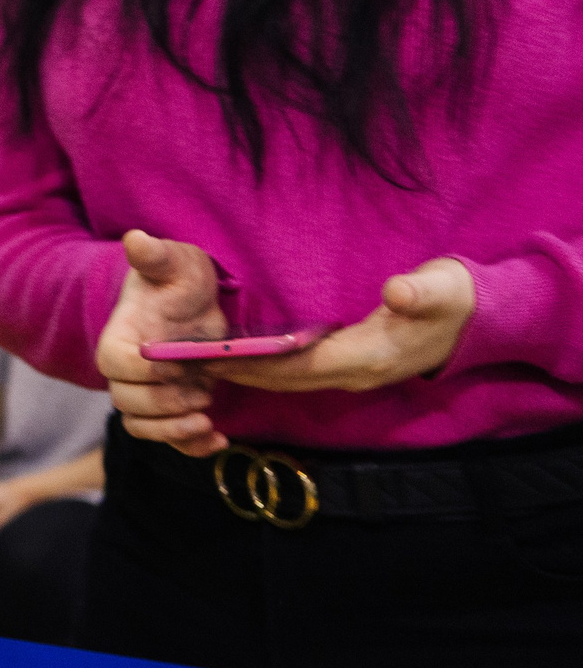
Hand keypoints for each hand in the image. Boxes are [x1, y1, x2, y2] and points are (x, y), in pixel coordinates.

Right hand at [96, 230, 231, 455]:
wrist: (196, 307)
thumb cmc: (181, 281)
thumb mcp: (176, 264)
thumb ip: (156, 257)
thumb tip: (136, 238)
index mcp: (118, 339)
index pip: (115, 365)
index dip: (147, 370)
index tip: (179, 360)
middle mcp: (125, 373)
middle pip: (128, 403)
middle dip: (166, 404)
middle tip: (201, 390)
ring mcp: (145, 395)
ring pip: (142, 428)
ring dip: (174, 430)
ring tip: (207, 419)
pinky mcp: (168, 411)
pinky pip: (168, 441)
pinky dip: (192, 447)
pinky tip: (219, 440)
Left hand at [212, 259, 474, 392]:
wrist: (479, 318)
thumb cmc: (454, 297)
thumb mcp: (442, 288)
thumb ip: (419, 292)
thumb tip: (397, 292)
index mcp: (368, 357)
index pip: (299, 367)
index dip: (255, 363)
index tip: (213, 355)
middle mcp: (355, 373)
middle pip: (285, 379)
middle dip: (239, 371)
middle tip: (190, 360)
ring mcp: (354, 373)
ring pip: (290, 379)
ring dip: (250, 372)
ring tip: (205, 359)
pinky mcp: (352, 365)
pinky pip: (300, 373)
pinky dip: (269, 368)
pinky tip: (243, 356)